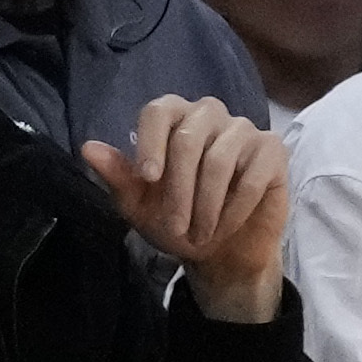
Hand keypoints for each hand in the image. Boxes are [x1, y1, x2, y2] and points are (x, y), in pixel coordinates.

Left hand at [85, 97, 286, 323]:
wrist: (223, 250)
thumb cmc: (180, 221)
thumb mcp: (140, 206)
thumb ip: (119, 177)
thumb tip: (88, 148)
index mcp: (174, 118)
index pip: (159, 111)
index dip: (151, 143)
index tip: (148, 179)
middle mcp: (209, 115)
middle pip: (189, 139)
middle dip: (179, 190)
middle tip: (176, 226)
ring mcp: (244, 130)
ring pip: (220, 160)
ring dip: (207, 204)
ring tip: (201, 232)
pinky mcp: (273, 151)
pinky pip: (253, 176)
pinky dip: (236, 207)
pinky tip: (227, 224)